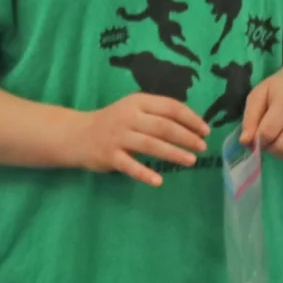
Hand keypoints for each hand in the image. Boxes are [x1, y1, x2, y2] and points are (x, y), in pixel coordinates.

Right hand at [71, 94, 208, 186]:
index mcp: (138, 102)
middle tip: (202, 147)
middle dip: (186, 137)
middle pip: (163, 126)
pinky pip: (130, 166)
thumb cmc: (113, 122)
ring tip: (191, 161)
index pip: (170, 107)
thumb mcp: (133, 109)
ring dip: (173, 153)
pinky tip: (158, 181)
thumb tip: (190, 125)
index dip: (190, 118)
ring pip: (150, 145)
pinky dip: (145, 173)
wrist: (77, 134)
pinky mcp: (109, 156)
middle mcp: (128, 117)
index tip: (205, 130)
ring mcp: (118, 137)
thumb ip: (157, 113)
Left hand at [242, 68, 282, 159]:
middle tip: (267, 139)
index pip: (268, 132)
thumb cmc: (279, 89)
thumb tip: (246, 142)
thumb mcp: (259, 95)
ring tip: (278, 138)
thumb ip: (249, 119)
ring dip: (281, 152)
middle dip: (270, 148)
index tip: (254, 137)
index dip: (257, 140)